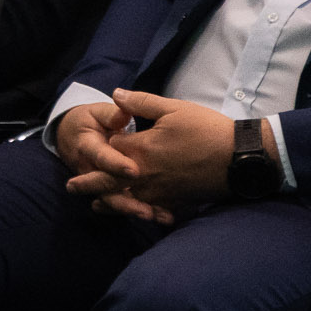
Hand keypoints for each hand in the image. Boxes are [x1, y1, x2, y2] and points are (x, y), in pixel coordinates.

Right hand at [51, 99, 154, 219]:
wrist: (71, 135)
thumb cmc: (90, 121)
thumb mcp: (97, 112)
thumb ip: (111, 114)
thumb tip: (123, 115)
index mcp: (88, 146)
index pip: (101, 157)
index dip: (116, 165)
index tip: (134, 171)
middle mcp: (91, 170)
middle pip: (105, 189)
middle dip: (125, 202)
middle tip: (146, 210)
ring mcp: (98, 184)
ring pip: (113, 201)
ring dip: (133, 211)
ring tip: (153, 216)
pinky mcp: (108, 190)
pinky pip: (122, 205)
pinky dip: (140, 211)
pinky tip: (162, 217)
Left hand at [59, 90, 234, 219]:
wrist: (239, 159)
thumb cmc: (207, 129)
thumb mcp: (173, 109)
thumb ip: (141, 102)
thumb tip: (115, 95)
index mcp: (141, 150)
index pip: (109, 151)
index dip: (100, 148)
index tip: (91, 146)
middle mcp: (144, 176)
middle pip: (108, 182)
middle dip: (88, 184)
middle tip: (71, 188)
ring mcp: (159, 193)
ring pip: (126, 202)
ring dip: (109, 203)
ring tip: (96, 206)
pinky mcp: (174, 203)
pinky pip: (150, 212)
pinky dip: (139, 214)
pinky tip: (136, 215)